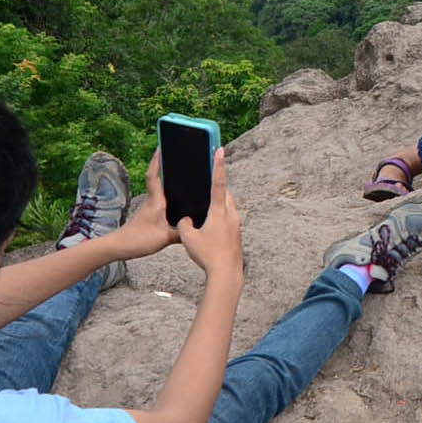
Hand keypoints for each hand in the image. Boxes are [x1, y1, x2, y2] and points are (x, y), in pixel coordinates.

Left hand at [114, 149, 180, 259]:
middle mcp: (151, 202)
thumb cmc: (137, 240)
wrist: (118, 248)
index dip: (157, 160)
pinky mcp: (149, 217)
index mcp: (155, 201)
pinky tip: (177, 207)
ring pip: (160, 193)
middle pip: (158, 179)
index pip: (154, 175)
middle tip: (174, 156)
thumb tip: (197, 228)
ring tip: (181, 178)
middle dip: (164, 167)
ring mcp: (149, 209)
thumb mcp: (165, 238)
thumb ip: (182, 233)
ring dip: (167, 183)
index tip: (161, 147)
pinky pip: (161, 204)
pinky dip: (169, 200)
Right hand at [175, 147, 243, 282]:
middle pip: (225, 193)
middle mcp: (231, 214)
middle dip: (216, 186)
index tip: (219, 149)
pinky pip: (229, 218)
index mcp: (219, 211)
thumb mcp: (188, 238)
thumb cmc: (207, 255)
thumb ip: (184, 224)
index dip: (217, 165)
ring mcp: (236, 224)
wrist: (226, 273)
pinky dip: (220, 216)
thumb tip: (185, 220)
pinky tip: (211, 225)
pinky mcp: (237, 233)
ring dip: (218, 203)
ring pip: (228, 206)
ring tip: (205, 206)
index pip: (218, 183)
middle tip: (206, 179)